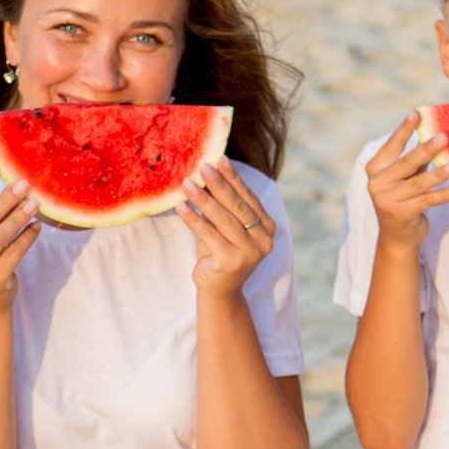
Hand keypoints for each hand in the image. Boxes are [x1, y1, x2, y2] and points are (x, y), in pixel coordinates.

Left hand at [178, 158, 278, 297]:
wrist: (219, 290)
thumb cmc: (220, 253)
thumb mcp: (223, 226)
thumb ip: (221, 205)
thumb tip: (204, 174)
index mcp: (268, 227)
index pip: (248, 197)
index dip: (233, 177)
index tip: (219, 158)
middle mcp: (264, 240)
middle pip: (238, 206)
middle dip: (218, 184)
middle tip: (202, 166)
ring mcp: (250, 253)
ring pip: (224, 219)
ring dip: (203, 199)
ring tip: (187, 183)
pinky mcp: (232, 262)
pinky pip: (210, 235)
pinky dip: (194, 219)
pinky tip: (181, 206)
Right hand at [364, 111, 448, 247]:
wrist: (397, 235)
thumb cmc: (404, 198)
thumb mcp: (406, 176)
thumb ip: (415, 158)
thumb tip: (437, 133)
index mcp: (376, 168)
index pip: (392, 146)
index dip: (404, 129)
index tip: (417, 113)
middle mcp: (377, 183)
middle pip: (406, 163)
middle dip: (427, 149)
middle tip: (445, 137)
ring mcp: (386, 200)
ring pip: (418, 183)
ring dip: (439, 173)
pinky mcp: (400, 214)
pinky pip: (426, 201)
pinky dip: (444, 196)